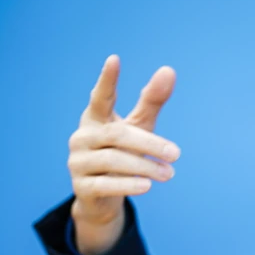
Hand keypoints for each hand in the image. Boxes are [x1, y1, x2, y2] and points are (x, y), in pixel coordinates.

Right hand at [67, 55, 180, 254]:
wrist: (102, 196)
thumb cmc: (123, 152)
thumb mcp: (139, 126)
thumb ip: (151, 101)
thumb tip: (168, 69)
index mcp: (95, 118)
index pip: (101, 96)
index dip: (107, 80)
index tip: (114, 59)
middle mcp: (82, 136)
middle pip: (117, 135)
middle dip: (149, 144)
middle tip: (176, 154)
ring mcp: (78, 162)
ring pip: (113, 160)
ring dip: (145, 167)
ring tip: (169, 174)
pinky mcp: (80, 187)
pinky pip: (105, 184)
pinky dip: (128, 184)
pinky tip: (148, 186)